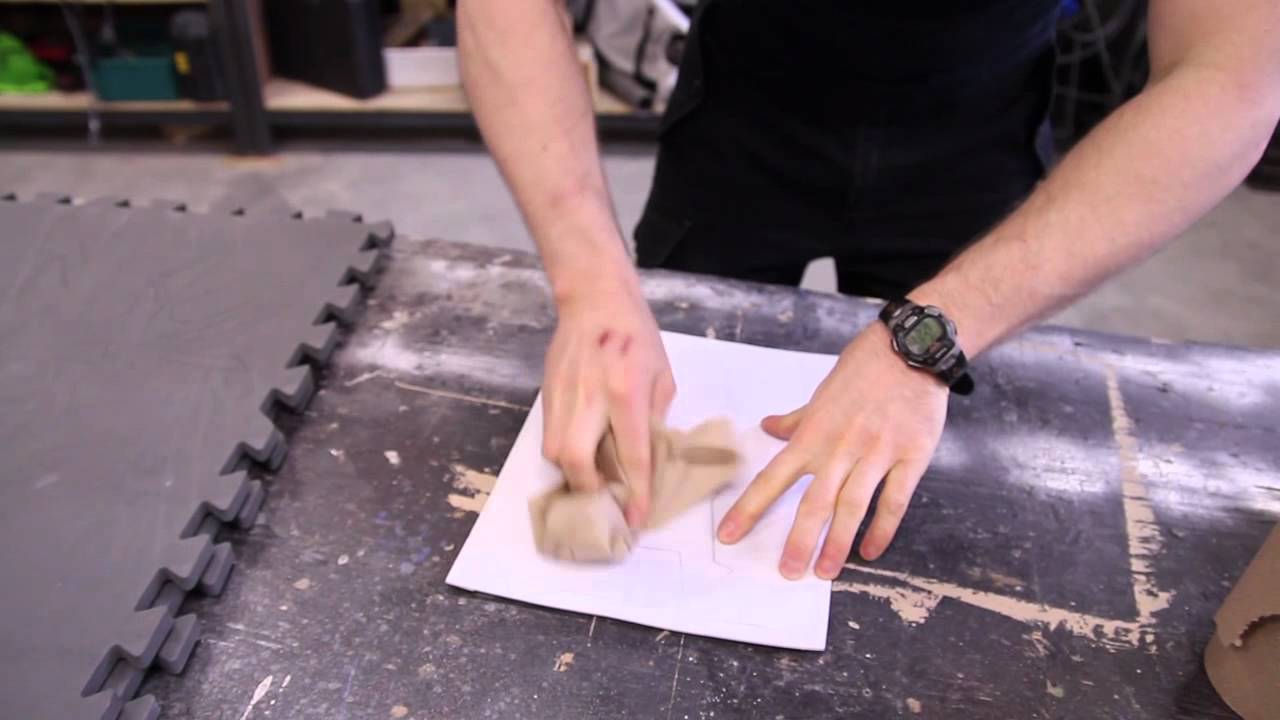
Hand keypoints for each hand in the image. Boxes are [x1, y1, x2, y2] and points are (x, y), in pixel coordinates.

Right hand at [541, 270, 675, 526]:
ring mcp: (562, 396)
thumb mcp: (662, 376)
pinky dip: (563, 452)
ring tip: (591, 478)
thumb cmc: (637, 336)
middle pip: (575, 460)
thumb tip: (645, 455)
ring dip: (573, 473)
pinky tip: (579, 452)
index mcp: (626, 393)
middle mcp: (590, 398)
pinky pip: (550, 435)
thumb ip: (654, 417)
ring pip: (555, 452)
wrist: (595, 300)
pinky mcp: (546, 393)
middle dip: (589, 490)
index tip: (636, 519)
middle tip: (604, 500)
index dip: (635, 492)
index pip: (631, 454)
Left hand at [716, 323, 948, 578]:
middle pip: (814, 502)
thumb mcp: (823, 394)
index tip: (728, 535)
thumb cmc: (863, 370)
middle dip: (799, 540)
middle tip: (788, 572)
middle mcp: (840, 448)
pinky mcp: (910, 456)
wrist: (910, 350)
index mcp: (813, 434)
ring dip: (838, 543)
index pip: (773, 477)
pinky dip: (883, 529)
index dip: (749, 508)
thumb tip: (767, 428)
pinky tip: (871, 551)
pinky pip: (895, 501)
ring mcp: (877, 453)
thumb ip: (797, 420)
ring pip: (853, 506)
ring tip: (826, 572)